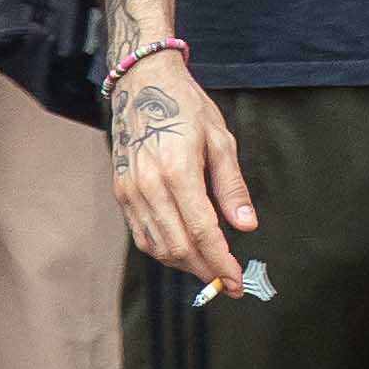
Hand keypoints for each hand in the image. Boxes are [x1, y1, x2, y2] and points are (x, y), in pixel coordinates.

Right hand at [107, 54, 256, 292]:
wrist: (142, 84)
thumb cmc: (186, 107)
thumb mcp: (220, 139)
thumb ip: (232, 186)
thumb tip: (247, 225)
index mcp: (177, 170)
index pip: (202, 231)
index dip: (221, 262)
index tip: (237, 280)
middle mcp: (149, 186)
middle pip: (179, 246)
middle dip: (206, 270)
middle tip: (228, 283)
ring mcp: (130, 191)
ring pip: (158, 247)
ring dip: (185, 265)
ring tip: (210, 270)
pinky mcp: (121, 193)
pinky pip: (141, 236)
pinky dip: (163, 252)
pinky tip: (183, 253)